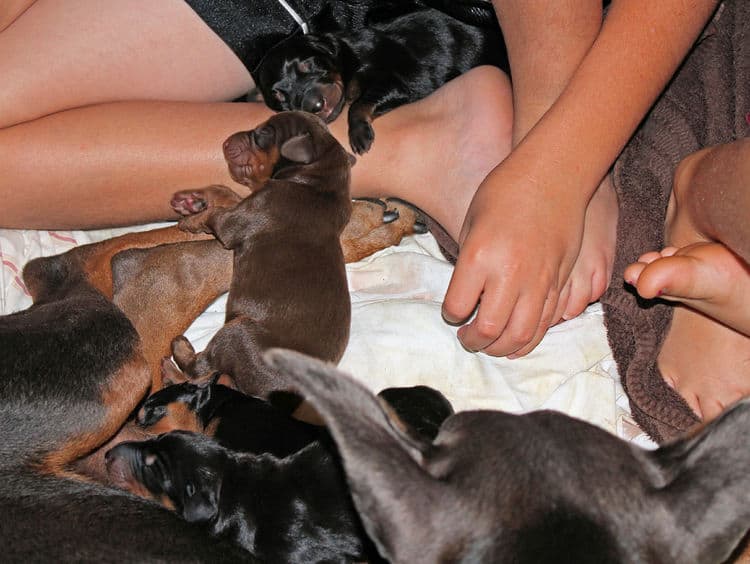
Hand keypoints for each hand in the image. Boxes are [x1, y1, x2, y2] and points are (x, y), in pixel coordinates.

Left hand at [442, 165, 586, 357]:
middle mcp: (510, 273)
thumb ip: (467, 265)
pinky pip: (546, 322)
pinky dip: (529, 339)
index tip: (452, 313)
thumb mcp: (471, 224)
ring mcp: (539, 280)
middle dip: (474, 341)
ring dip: (501, 348)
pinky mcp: (560, 281)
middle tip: (468, 339)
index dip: (451, 315)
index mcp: (479, 257)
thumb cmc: (504, 192)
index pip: (458, 307)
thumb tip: (467, 298)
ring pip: (521, 335)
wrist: (553, 174)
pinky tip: (516, 341)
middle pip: (490, 330)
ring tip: (491, 345)